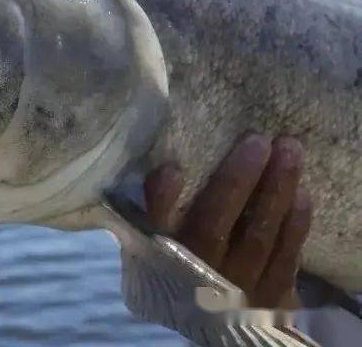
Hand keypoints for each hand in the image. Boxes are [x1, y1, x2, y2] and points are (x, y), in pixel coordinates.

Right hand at [144, 134, 312, 308]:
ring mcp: (239, 289)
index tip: (176, 167)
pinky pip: (286, 262)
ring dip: (275, 195)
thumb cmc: (179, 267)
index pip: (164, 227)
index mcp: (169, 259)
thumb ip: (157, 210)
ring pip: (258, 239)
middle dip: (240, 181)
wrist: (211, 315)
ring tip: (288, 153)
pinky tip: (302, 197)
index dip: (169, 199)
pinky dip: (295, 229)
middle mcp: (202, 275)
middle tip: (258, 139)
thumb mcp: (154, 244)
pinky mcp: (272, 299)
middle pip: (218, 227)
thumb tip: (168, 170)